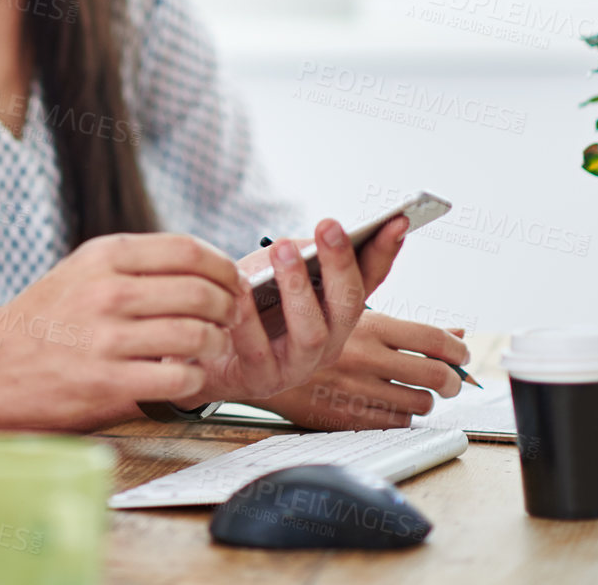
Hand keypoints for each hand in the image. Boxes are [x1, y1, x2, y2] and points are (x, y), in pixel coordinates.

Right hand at [0, 233, 246, 431]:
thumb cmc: (43, 321)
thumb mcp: (80, 271)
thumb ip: (133, 263)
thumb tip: (204, 265)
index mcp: (103, 256)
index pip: (188, 250)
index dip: (223, 267)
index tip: (231, 283)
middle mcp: (106, 292)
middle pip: (201, 291)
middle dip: (228, 307)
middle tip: (229, 319)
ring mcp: (106, 339)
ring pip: (197, 334)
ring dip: (217, 344)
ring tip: (211, 349)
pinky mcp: (107, 383)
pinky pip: (178, 377)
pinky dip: (194, 379)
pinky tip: (185, 377)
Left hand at [186, 217, 405, 406]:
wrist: (199, 344)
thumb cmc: (242, 305)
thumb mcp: (272, 270)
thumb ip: (299, 254)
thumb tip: (320, 237)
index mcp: (334, 312)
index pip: (369, 280)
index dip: (385, 252)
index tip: (398, 220)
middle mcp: (327, 342)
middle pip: (348, 306)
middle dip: (341, 263)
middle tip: (330, 226)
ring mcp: (297, 365)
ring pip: (313, 332)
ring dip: (299, 287)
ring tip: (283, 249)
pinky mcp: (261, 379)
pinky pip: (258, 349)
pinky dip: (250, 316)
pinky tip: (241, 288)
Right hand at [254, 314, 472, 428]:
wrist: (258, 361)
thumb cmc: (306, 330)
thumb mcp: (351, 314)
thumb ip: (403, 323)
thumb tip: (455, 333)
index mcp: (368, 325)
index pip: (434, 338)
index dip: (457, 349)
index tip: (461, 354)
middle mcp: (366, 358)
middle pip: (436, 376)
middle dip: (452, 380)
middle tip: (449, 379)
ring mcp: (356, 390)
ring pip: (420, 403)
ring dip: (425, 399)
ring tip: (417, 391)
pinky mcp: (346, 417)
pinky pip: (396, 424)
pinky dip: (402, 416)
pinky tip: (393, 405)